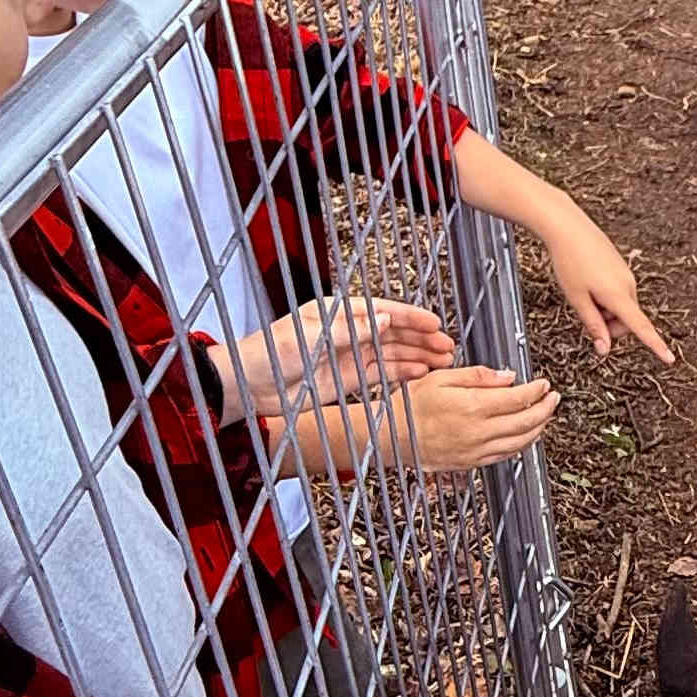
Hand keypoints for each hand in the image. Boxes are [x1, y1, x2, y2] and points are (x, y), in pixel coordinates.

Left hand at [231, 295, 454, 419]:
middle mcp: (347, 331)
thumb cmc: (271, 352)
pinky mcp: (347, 378)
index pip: (383, 311)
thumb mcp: (312, 335)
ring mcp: (348, 355)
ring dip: (417, 355)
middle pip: (393, 331)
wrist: (249, 384)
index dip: (412, 317)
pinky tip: (421, 372)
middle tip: (448, 346)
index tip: (436, 323)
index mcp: (338, 312)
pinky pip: (381, 373)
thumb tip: (386, 317)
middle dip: (422, 338)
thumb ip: (351, 328)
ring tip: (443, 360)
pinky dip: (402, 372)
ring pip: (392, 352)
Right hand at [398, 365, 558, 473]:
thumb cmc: (411, 406)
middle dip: (545, 408)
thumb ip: (478, 376)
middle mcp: (478, 431)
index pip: (518, 398)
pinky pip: (506, 455)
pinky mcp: (472, 463)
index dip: (536, 390)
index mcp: (472, 406)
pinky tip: (526, 436)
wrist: (393, 437)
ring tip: (545, 415)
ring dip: (538, 428)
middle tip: (553, 398)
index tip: (544, 384)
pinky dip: (522, 445)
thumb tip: (507, 376)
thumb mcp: (441, 377)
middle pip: (526, 421)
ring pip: (520, 441)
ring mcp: (477, 450)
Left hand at [534, 204, 673, 362]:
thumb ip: (593, 326)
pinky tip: (588, 284)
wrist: (568, 227)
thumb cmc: (569, 261)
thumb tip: (604, 349)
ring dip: (607, 311)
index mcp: (618, 295)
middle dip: (610, 326)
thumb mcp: (577, 299)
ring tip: (584, 294)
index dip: (655, 345)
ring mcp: (626, 275)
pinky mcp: (621, 268)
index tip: (669, 358)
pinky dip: (606, 298)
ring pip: (622, 307)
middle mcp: (628, 284)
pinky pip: (619, 292)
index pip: (640, 327)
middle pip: (627, 321)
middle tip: (587, 317)